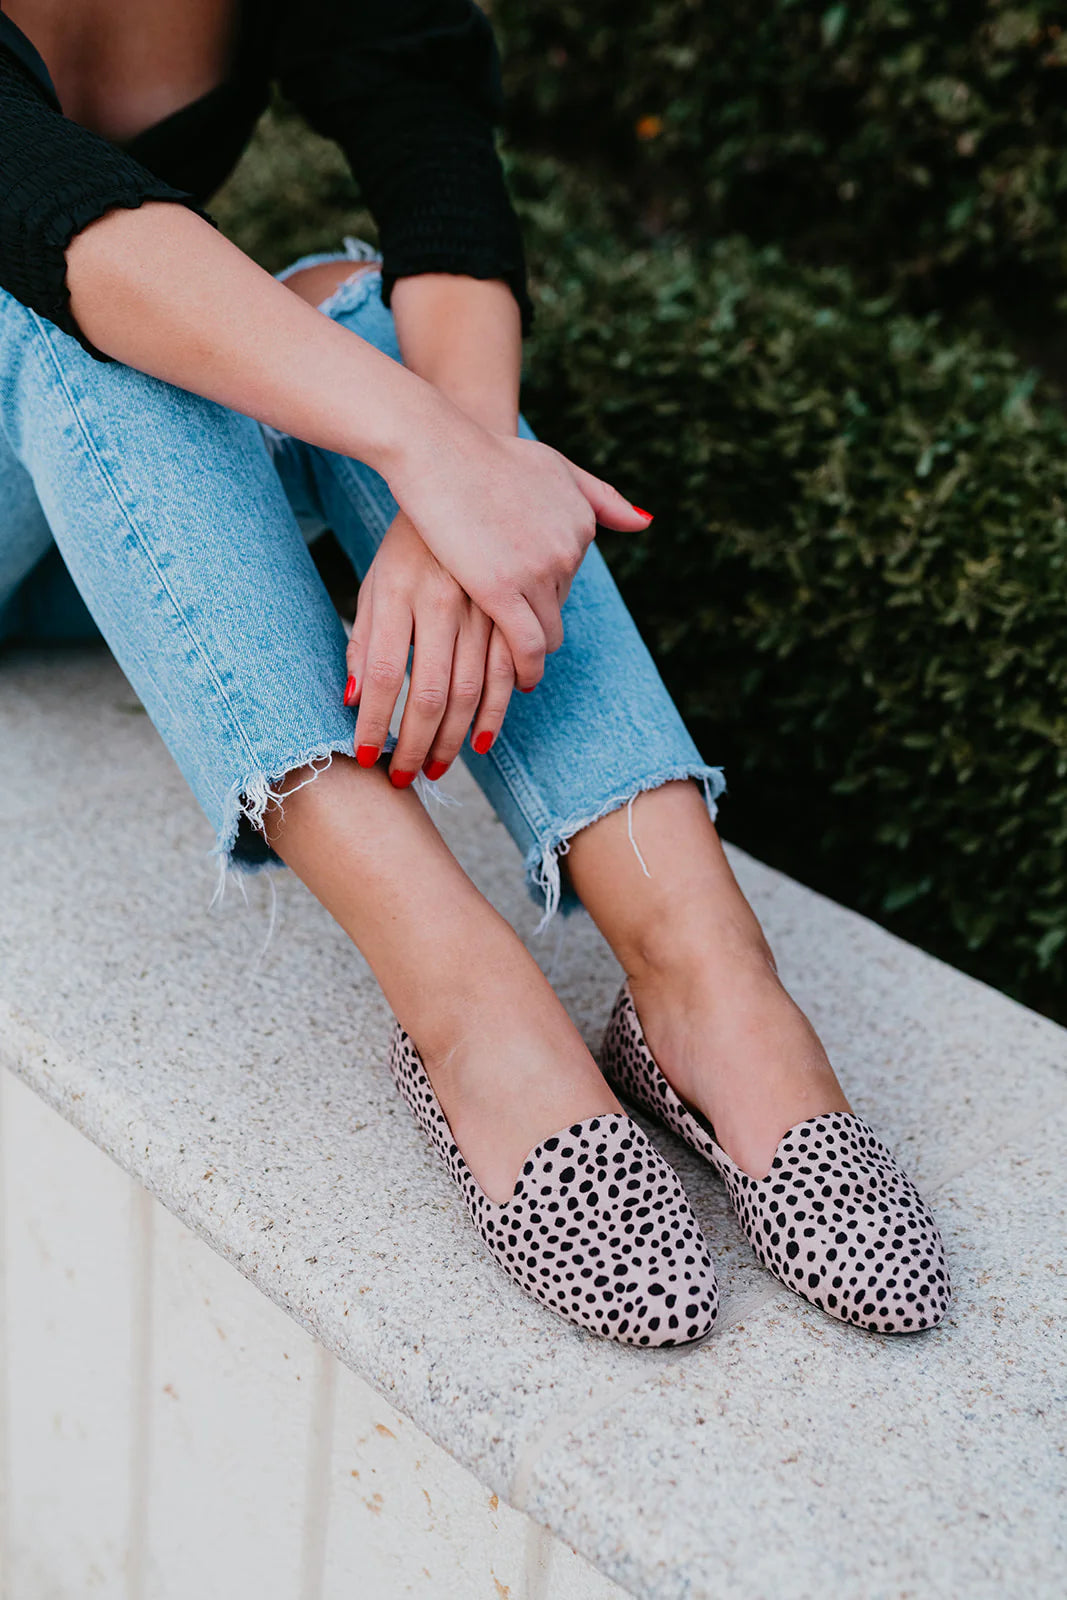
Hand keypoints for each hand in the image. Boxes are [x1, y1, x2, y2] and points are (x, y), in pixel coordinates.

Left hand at [345, 510, 515, 783]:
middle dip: (415, 745)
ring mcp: (484, 603)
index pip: (386, 673)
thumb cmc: (409, 542)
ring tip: (437, 768)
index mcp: (399, 590)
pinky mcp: (515, 605)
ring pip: (473, 689)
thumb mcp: (376, 582)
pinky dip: (498, 710)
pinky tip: (483, 739)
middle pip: (430, 692)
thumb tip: (354, 699)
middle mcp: (443, 599)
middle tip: (403, 779)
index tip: (365, 759)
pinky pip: (509, 670)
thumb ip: (365, 640)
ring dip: (455, 739)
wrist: (465, 475)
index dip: (376, 724)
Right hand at [387, 413, 652, 689]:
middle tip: (516, 642)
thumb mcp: (555, 465)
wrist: (439, 450)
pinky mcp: (502, 590)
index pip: (571, 577)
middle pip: (559, 606)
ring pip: (547, 633)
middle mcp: (569, 547)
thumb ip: (600, 495)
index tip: (528, 607)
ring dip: (535, 655)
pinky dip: (527, 668)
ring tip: (518, 671)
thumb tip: (644, 522)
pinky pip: (527, 646)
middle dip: (539, 620)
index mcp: (582, 522)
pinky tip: (520, 680)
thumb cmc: (487, 455)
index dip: (546, 593)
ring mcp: (538, 570)